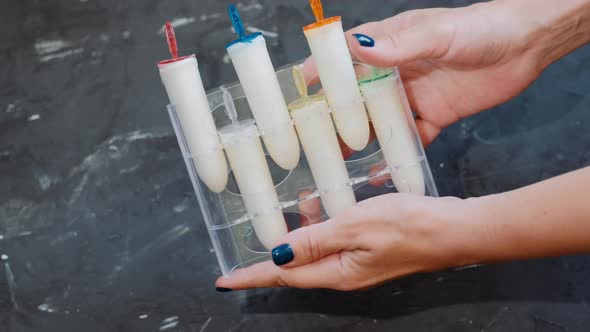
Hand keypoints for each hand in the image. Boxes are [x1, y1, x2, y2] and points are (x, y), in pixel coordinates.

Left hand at [216, 194, 463, 289]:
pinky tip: (321, 208)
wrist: (453, 228)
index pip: (282, 277)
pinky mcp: (370, 251)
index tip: (224, 280)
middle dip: (269, 259)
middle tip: (246, 246)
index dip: (251, 277)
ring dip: (297, 237)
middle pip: (295, 269)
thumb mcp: (353, 227)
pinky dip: (320, 228)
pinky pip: (333, 243)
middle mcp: (343, 273)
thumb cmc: (408, 225)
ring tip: (287, 213)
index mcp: (336, 272)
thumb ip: (314, 241)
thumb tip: (278, 257)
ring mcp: (358, 263)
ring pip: (315, 253)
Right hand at [304, 2, 546, 145]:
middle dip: (337, 114)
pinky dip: (398, 155)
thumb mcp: (438, 34)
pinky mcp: (434, 116)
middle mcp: (397, 72)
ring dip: (362, 138)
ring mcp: (414, 96)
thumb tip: (359, 49)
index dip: (324, 71)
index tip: (302, 88)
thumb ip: (400, 46)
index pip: (347, 56)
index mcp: (391, 44)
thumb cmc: (482, 28)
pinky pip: (410, 139)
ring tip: (341, 158)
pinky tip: (384, 170)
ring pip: (380, 121)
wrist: (527, 46)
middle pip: (358, 95)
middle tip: (315, 135)